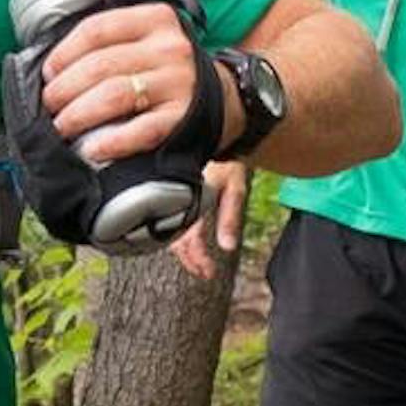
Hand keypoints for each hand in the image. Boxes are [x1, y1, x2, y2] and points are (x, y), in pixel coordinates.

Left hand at [37, 0, 206, 163]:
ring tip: (62, 126)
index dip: (64, 53)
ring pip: (115, 98)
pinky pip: (140, 131)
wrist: (223, 96)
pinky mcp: (181, 120)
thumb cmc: (168, 55)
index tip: (47, 72)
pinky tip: (92, 147)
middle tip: (49, 104)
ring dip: (79, 115)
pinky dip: (111, 142)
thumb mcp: (146, 12)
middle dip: (65, 89)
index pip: (97, 30)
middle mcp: (169, 49)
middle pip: (101, 67)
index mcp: (155, 18)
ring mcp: (178, 85)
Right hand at [173, 161, 250, 279]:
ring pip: (170, 231)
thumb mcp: (235, 188)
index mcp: (188, 202)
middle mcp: (176, 201)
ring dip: (184, 248)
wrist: (216, 132)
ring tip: (198, 261)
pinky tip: (189, 237)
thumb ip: (230, 218)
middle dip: (190, 259)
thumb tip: (228, 247)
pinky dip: (178, 232)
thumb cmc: (228, 158)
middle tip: (204, 271)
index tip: (208, 273)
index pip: (188, 241)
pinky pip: (171, 217)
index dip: (197, 260)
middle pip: (175, 240)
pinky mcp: (175, 192)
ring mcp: (174, 197)